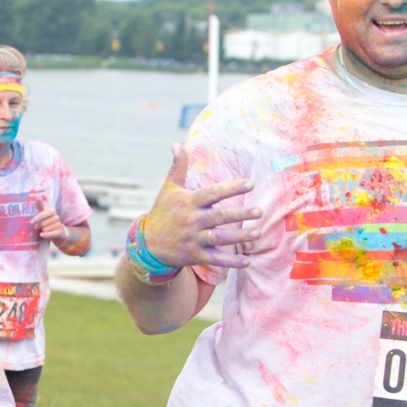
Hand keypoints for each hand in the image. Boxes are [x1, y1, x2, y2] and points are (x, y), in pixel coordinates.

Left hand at [33, 208, 64, 240]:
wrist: (55, 231)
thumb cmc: (46, 220)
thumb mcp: (42, 213)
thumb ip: (40, 206)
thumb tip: (38, 197)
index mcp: (52, 211)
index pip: (44, 214)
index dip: (38, 218)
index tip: (31, 222)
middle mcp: (57, 217)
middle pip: (43, 223)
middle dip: (38, 225)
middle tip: (35, 227)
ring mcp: (58, 225)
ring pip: (46, 229)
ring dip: (42, 230)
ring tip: (43, 229)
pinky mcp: (59, 232)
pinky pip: (51, 234)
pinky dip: (45, 235)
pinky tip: (41, 235)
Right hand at [135, 143, 262, 270]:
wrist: (147, 244)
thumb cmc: (163, 211)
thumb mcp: (169, 188)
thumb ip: (178, 166)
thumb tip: (177, 144)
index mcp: (188, 202)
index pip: (213, 193)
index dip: (231, 188)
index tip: (250, 184)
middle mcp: (192, 221)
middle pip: (219, 217)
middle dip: (240, 214)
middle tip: (259, 211)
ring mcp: (193, 240)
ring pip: (220, 238)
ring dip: (239, 237)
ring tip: (257, 233)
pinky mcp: (194, 256)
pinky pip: (215, 260)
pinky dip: (231, 262)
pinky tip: (247, 261)